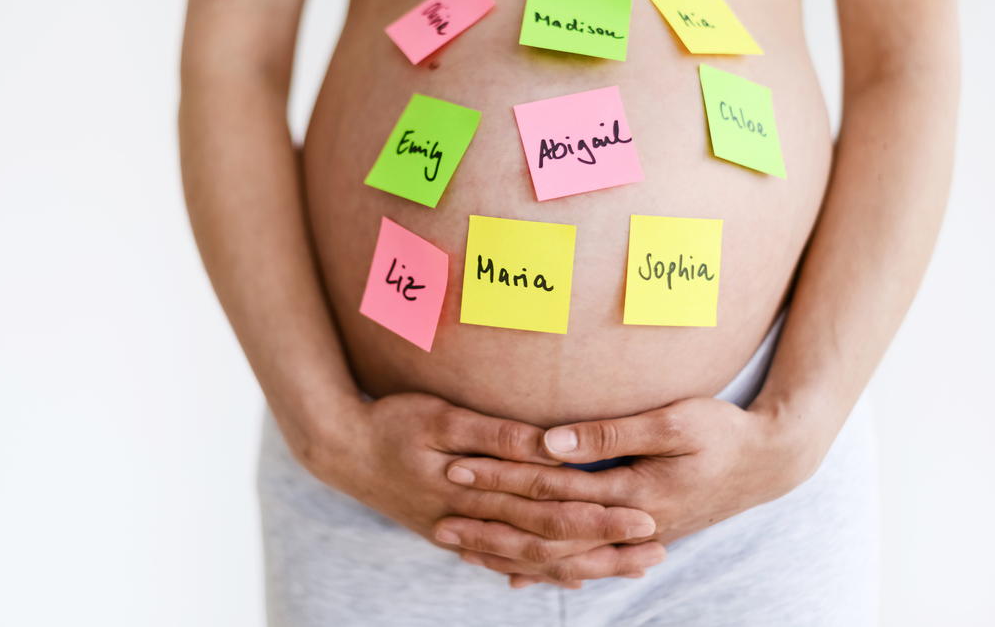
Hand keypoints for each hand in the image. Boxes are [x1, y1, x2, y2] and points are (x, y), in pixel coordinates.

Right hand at [308, 392, 665, 588]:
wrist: (339, 450)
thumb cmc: (392, 421)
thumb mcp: (441, 417)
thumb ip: (497, 436)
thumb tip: (550, 445)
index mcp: (475, 489)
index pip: (549, 505)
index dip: (597, 511)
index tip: (642, 514)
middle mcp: (474, 521)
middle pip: (550, 539)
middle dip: (605, 545)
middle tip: (655, 547)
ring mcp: (463, 534)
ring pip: (532, 558)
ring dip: (583, 563)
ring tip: (629, 565)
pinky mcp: (452, 536)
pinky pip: (504, 563)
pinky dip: (538, 571)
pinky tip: (570, 577)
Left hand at [436, 396, 815, 584]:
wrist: (770, 463)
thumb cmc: (723, 432)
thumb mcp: (674, 422)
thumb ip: (611, 433)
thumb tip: (551, 442)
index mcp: (632, 491)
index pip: (551, 488)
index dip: (502, 478)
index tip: (457, 466)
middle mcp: (628, 523)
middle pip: (546, 530)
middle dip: (492, 525)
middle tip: (441, 521)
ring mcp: (633, 535)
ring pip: (561, 555)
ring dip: (511, 552)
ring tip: (464, 551)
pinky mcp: (638, 535)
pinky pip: (584, 561)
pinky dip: (548, 567)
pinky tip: (517, 574)